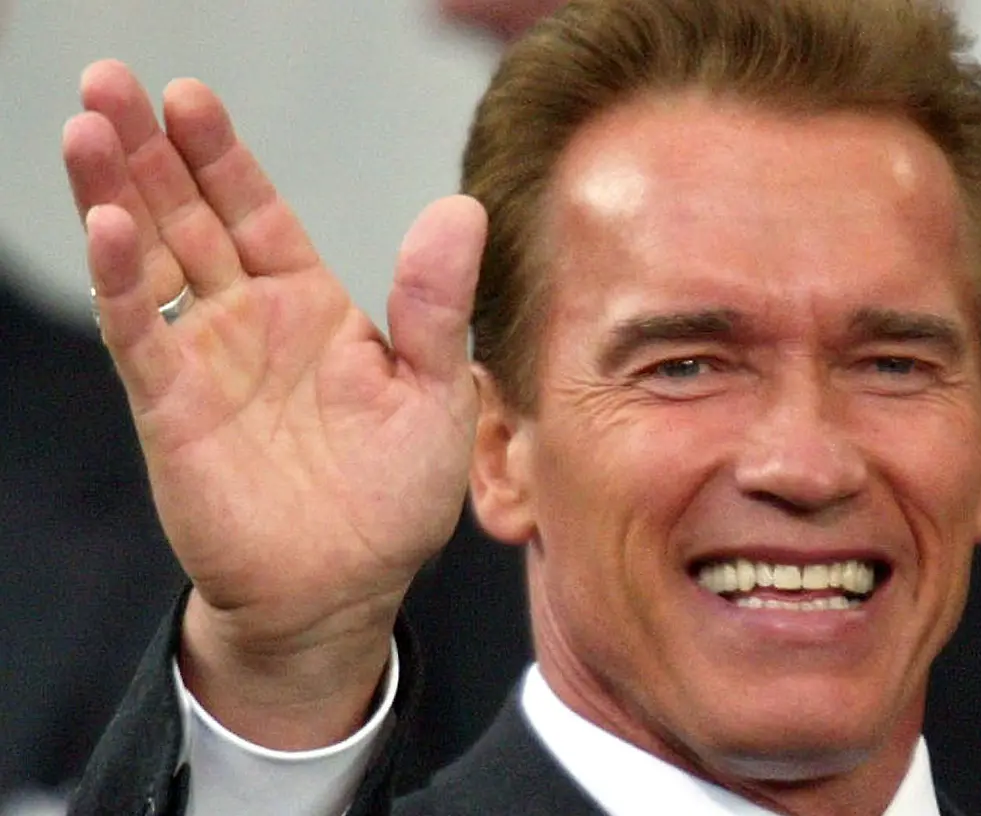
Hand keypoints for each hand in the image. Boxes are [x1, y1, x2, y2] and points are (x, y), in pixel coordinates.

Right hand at [62, 60, 485, 745]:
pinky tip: (105, 225)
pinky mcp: (173, 411)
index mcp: (310, 306)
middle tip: (112, 80)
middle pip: (189, 217)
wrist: (345, 588)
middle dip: (152, 152)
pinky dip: (121, 282)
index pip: (255, 210)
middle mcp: (249, 322)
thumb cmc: (394, 497)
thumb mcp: (435, 391)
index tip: (191, 98)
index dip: (222, 156)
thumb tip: (461, 209)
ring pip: (152, 261)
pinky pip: (141, 335)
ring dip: (117, 195)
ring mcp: (206, 362)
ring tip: (88, 127)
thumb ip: (435, 304)